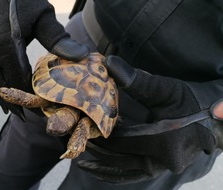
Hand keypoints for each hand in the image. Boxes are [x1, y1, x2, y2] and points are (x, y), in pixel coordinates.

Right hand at [0, 0, 89, 119]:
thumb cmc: (24, 1)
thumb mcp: (44, 17)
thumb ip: (59, 38)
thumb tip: (82, 55)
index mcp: (9, 46)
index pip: (22, 79)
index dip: (32, 97)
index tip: (42, 110)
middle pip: (8, 85)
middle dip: (19, 102)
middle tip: (32, 118)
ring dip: (5, 98)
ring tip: (15, 113)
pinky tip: (3, 95)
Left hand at [77, 55, 222, 183]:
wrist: (211, 119)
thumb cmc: (192, 101)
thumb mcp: (166, 89)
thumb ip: (137, 80)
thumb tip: (109, 63)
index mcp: (164, 142)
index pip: (121, 140)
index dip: (99, 133)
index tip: (80, 124)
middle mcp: (161, 161)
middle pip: (119, 157)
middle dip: (95, 149)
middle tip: (74, 140)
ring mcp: (160, 168)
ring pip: (123, 170)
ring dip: (101, 164)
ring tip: (80, 158)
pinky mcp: (158, 169)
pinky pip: (131, 175)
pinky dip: (113, 173)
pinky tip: (97, 168)